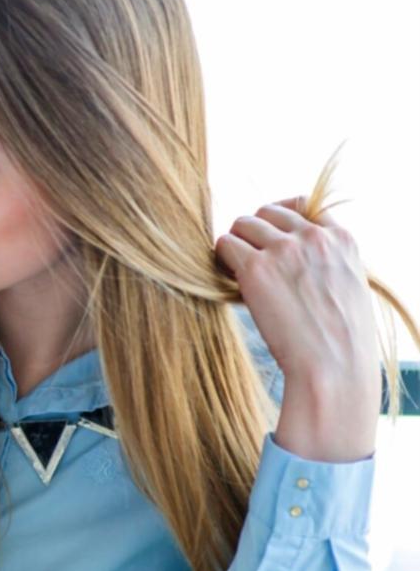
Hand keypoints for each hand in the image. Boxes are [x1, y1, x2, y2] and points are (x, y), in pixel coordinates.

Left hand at [216, 198, 379, 461]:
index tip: (273, 243)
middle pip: (267, 212)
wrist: (333, 365)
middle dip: (254, 232)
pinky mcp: (256, 269)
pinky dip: (220, 259)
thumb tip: (297, 258)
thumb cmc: (341, 338)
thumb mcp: (349, 286)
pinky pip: (224, 244)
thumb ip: (328, 262)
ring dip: (235, 244)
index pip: (303, 206)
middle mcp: (313, 236)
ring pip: (242, 223)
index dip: (281, 223)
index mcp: (342, 238)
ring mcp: (284, 249)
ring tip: (238, 273)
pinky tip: (228, 281)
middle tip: (251, 260)